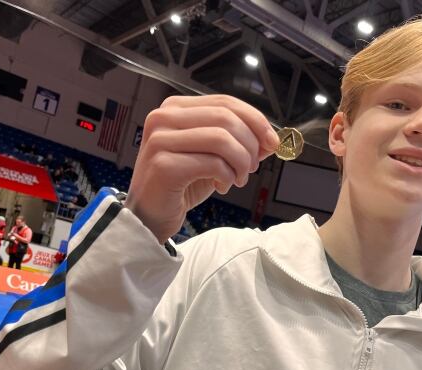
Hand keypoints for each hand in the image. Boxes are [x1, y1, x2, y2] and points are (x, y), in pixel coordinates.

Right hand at [126, 95, 278, 242]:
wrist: (149, 216)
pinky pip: (212, 163)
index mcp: (175, 109)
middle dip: (250, 144)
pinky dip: (227, 177)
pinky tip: (222, 186)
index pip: (225, 102)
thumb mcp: (213, 157)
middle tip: (252, 167)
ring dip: (240, 162)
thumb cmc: (180, 185)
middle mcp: (164, 118)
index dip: (255, 119)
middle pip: (226, 118)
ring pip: (222, 139)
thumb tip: (269, 139)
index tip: (272, 141)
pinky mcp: (164, 165)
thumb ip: (237, 142)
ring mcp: (161, 140)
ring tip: (238, 179)